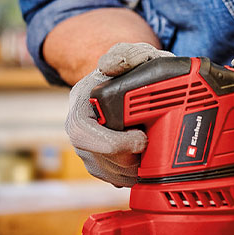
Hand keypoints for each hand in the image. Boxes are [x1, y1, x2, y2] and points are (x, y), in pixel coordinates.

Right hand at [66, 43, 173, 186]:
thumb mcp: (134, 55)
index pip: (82, 133)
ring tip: (153, 150)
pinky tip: (147, 159)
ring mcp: (89, 151)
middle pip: (99, 160)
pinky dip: (136, 174)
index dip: (113, 142)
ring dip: (136, 168)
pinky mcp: (102, 166)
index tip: (141, 138)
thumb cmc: (132, 71)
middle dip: (130, 160)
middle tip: (152, 146)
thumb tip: (109, 66)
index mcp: (81, 104)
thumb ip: (126, 54)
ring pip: (111, 175)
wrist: (130, 86)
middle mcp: (80, 131)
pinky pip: (118, 180)